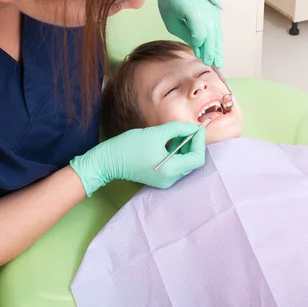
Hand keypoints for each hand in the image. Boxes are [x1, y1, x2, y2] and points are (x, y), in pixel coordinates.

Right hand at [70, 121, 206, 195]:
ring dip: (183, 147)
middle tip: (186, 128)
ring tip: (174, 133)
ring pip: (183, 162)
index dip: (199, 142)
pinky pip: (174, 165)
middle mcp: (170, 179)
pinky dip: (174, 152)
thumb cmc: (129, 147)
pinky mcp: (158, 177)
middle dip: (191, 143)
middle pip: (191, 161)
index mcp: (171, 170)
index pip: (197, 158)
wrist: (107, 160)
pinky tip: (167, 141)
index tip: (196, 128)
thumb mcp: (156, 133)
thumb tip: (193, 127)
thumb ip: (178, 129)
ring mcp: (164, 180)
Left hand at [153, 0, 222, 67]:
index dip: (200, 45)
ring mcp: (212, 5)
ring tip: (219, 60)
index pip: (200, 32)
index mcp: (191, 8)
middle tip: (213, 64)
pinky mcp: (215, 5)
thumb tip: (198, 48)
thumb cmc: (168, 0)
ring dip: (217, 46)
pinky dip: (216, 36)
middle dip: (211, 50)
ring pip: (217, 29)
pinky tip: (217, 48)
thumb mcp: (171, 21)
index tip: (198, 54)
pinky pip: (217, 24)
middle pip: (211, 33)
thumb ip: (186, 34)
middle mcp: (205, 6)